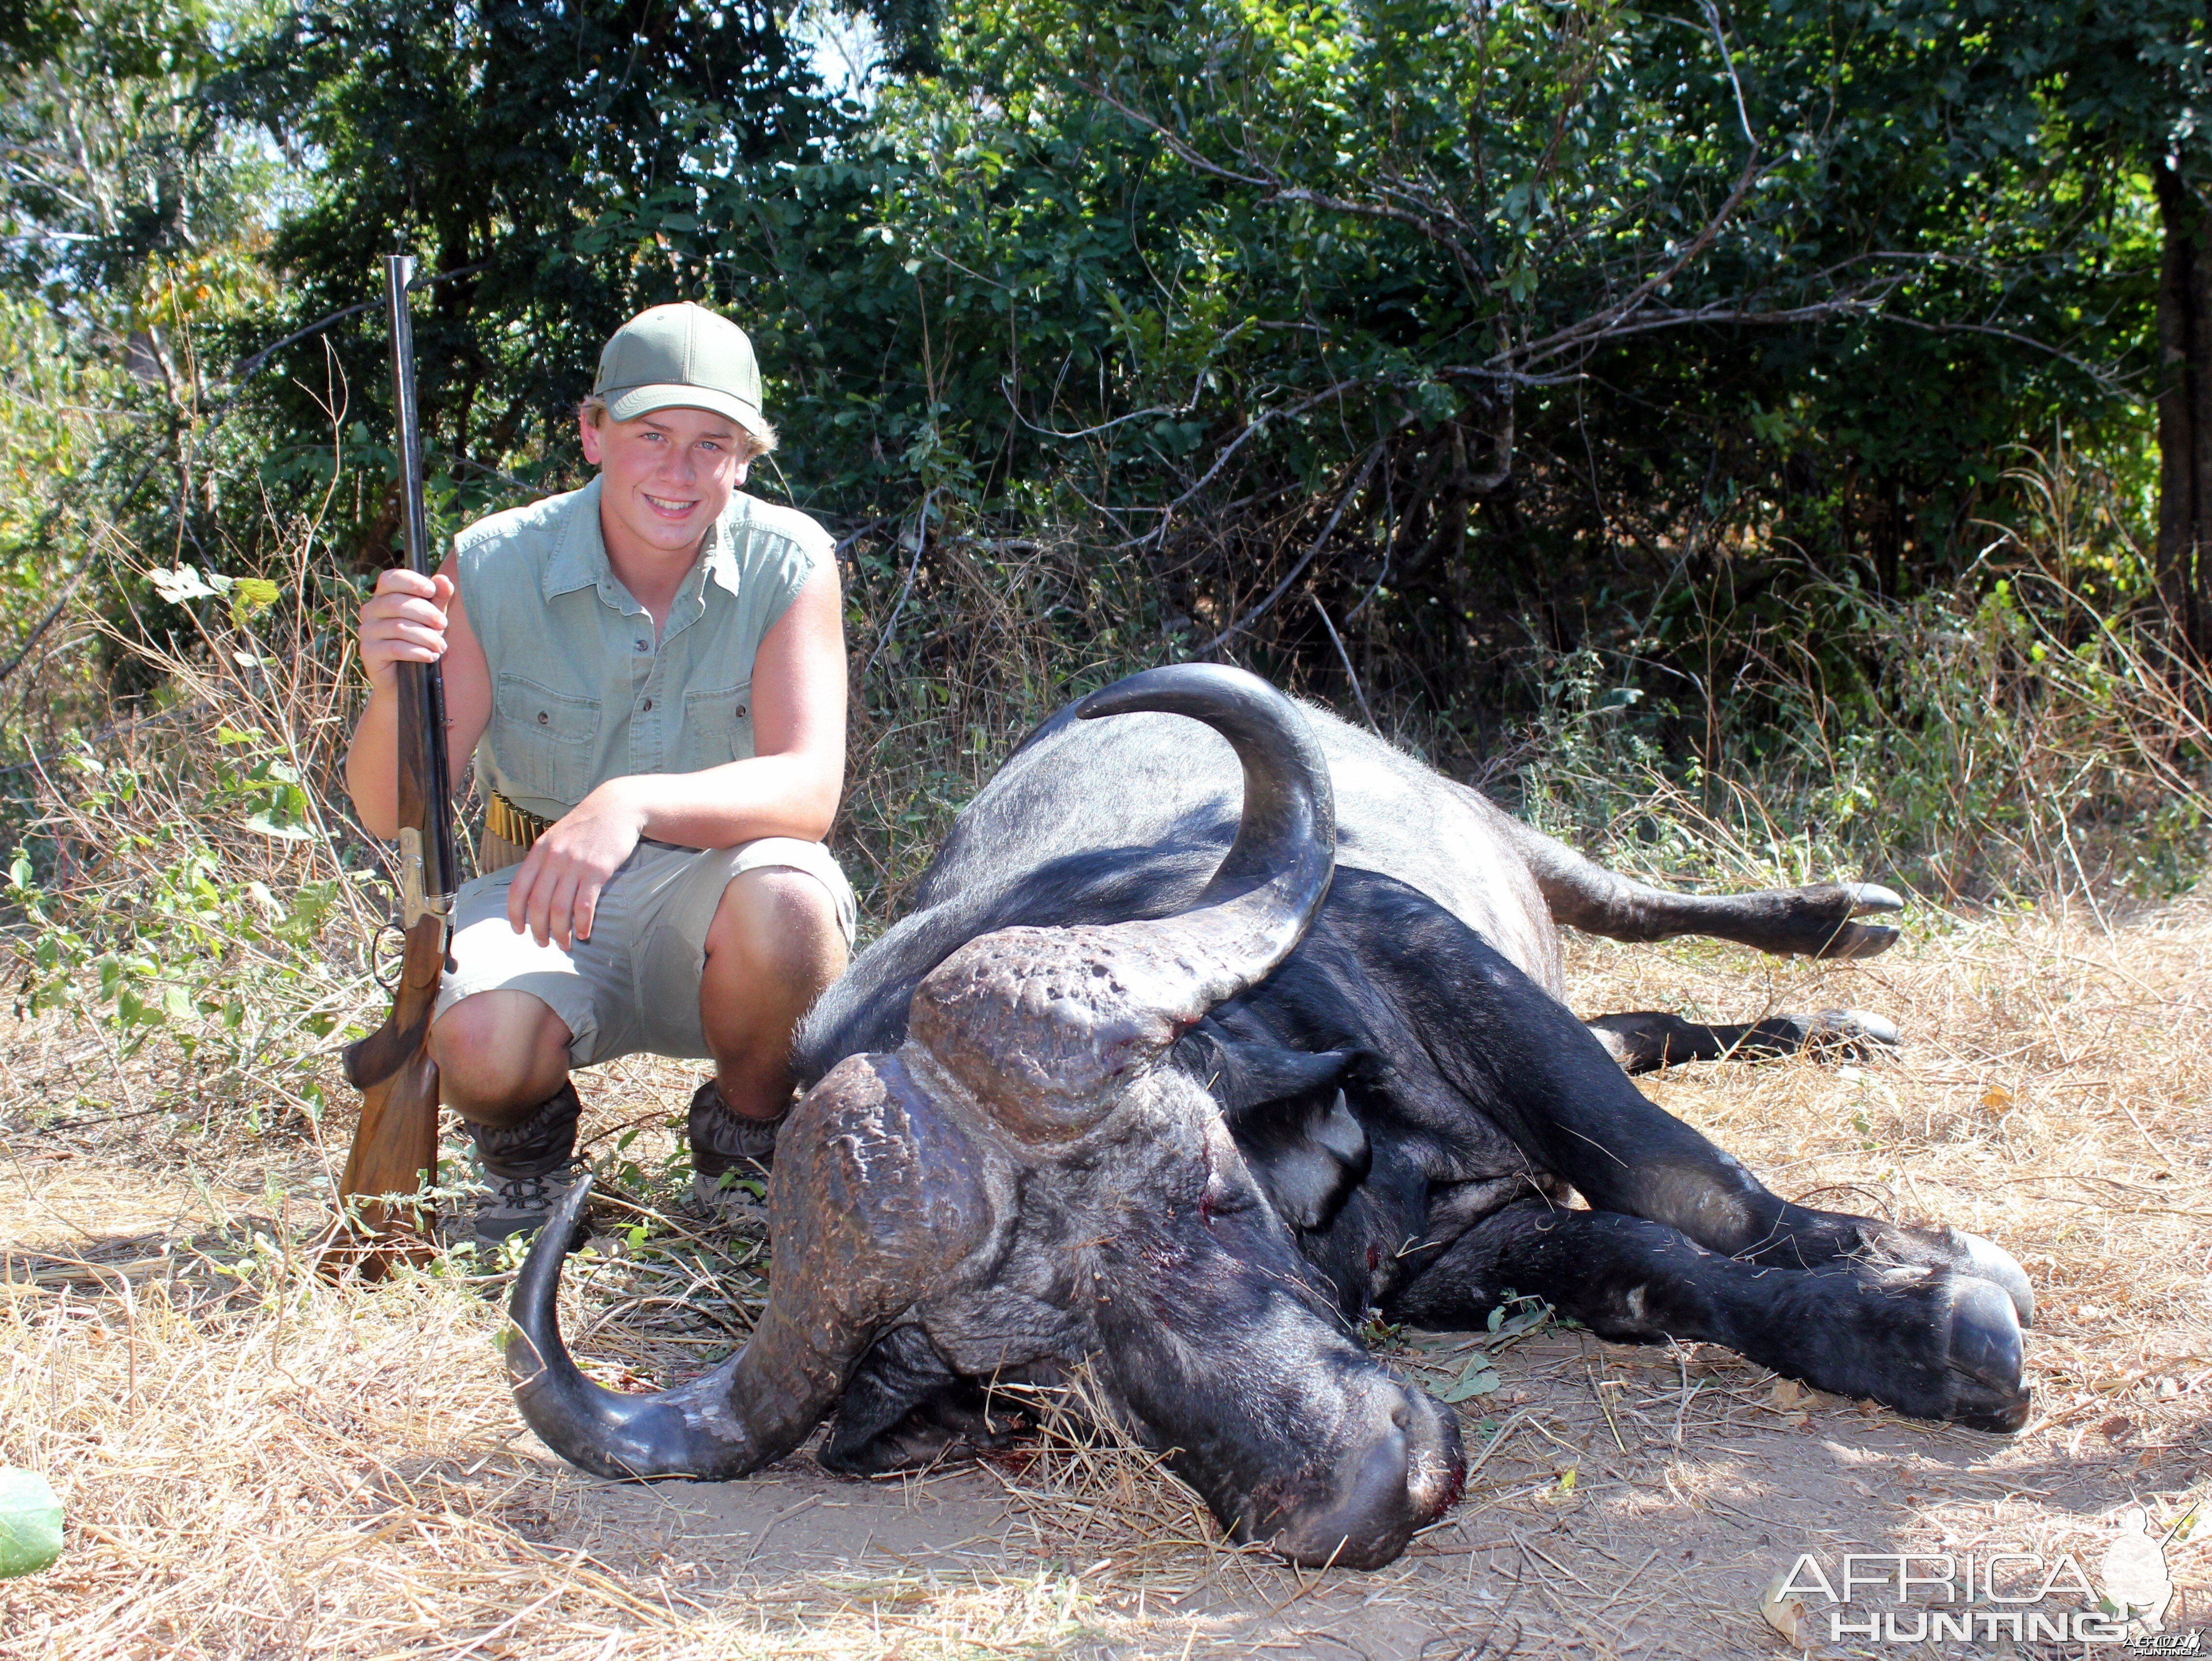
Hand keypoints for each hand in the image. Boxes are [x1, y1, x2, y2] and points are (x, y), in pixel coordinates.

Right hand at [359, 567, 453, 695]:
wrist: (404, 678)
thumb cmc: (418, 640)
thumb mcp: (432, 616)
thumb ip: (438, 598)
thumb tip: (443, 580)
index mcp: (383, 596)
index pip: (390, 579)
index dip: (411, 581)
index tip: (432, 590)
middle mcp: (370, 611)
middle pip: (396, 603)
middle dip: (426, 613)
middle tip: (444, 624)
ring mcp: (367, 631)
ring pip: (398, 627)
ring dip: (426, 636)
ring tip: (441, 646)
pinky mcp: (368, 652)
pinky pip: (395, 648)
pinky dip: (417, 652)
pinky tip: (431, 657)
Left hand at [506, 781, 646, 949]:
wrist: (617, 807)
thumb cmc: (587, 826)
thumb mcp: (557, 837)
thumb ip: (544, 860)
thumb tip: (533, 891)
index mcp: (540, 851)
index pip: (518, 888)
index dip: (515, 914)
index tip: (519, 930)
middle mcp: (554, 858)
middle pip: (538, 904)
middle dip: (539, 930)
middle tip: (544, 943)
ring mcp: (576, 864)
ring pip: (560, 908)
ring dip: (561, 932)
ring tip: (565, 944)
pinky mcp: (598, 870)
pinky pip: (585, 905)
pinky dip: (583, 923)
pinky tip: (584, 933)